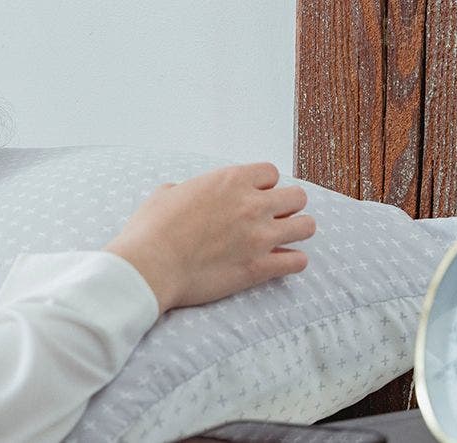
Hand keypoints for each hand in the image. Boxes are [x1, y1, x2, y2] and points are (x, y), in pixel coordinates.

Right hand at [104, 163, 315, 313]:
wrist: (150, 266)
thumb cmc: (151, 230)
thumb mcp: (165, 194)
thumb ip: (185, 189)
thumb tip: (183, 193)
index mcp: (230, 180)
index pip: (271, 172)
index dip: (263, 185)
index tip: (253, 197)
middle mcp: (251, 204)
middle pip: (297, 197)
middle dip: (286, 206)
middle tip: (271, 218)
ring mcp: (260, 236)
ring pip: (306, 226)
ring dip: (296, 231)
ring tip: (283, 239)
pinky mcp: (259, 268)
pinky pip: (298, 261)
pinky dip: (292, 262)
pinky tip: (279, 263)